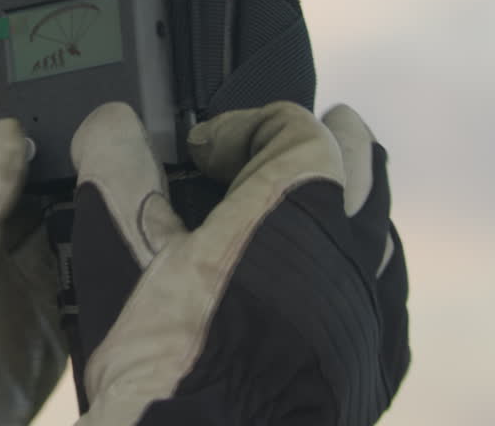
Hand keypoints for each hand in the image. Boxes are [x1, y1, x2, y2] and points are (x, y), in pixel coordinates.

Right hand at [69, 101, 408, 424]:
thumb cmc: (158, 368)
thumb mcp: (117, 252)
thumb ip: (115, 165)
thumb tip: (113, 124)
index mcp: (292, 214)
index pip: (296, 128)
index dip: (244, 124)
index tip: (203, 151)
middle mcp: (348, 259)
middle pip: (360, 166)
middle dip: (317, 142)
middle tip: (279, 142)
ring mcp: (370, 318)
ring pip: (377, 233)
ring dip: (341, 207)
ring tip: (302, 206)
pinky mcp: (372, 370)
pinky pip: (381, 298)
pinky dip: (350, 274)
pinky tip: (316, 291)